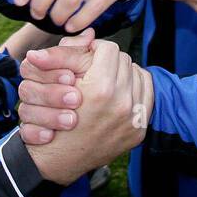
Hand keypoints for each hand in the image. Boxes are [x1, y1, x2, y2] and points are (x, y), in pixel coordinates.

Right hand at [21, 35, 151, 183]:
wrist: (57, 162)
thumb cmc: (50, 121)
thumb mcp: (51, 82)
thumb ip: (70, 53)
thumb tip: (89, 34)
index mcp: (102, 89)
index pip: (109, 49)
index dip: (95, 50)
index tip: (86, 57)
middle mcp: (123, 105)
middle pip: (125, 61)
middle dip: (109, 63)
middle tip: (95, 70)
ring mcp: (133, 120)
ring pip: (138, 75)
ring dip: (123, 75)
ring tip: (107, 81)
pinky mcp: (138, 131)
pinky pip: (146, 96)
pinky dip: (134, 91)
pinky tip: (119, 94)